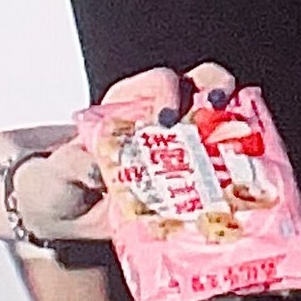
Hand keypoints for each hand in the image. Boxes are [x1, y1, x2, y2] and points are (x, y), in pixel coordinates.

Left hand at [18, 61, 238, 241]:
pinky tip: (239, 188)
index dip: (169, 94)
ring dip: (236, 129)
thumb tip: (95, 166)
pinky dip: (235, 175)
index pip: (159, 82)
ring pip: (219, 124)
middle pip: (201, 85)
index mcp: (129, 104)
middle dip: (216, 90)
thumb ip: (72, 165)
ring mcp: (181, 150)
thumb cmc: (60, 182)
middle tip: (218, 110)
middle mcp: (161, 119)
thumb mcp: (58, 172)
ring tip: (241, 146)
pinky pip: (220, 172)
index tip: (168, 119)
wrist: (65, 218)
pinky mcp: (192, 184)